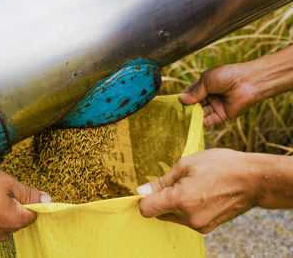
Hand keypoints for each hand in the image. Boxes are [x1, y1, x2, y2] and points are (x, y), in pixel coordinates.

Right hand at [0, 168, 50, 242]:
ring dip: (1, 212)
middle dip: (15, 206)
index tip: (20, 192)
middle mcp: (2, 233)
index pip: (33, 214)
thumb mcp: (9, 183)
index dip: (30, 201)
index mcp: (14, 221)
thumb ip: (29, 194)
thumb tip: (47, 199)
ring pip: (4, 223)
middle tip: (1, 191)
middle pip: (18, 220)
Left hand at [137, 149, 259, 233]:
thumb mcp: (186, 165)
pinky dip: (186, 209)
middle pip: (158, 213)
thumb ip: (161, 181)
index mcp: (180, 199)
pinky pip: (185, 220)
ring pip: (171, 216)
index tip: (150, 189)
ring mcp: (198, 225)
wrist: (253, 180)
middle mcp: (188, 217)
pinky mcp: (206, 229)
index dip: (144, 198)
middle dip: (161, 199)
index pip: (146, 209)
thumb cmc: (220, 166)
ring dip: (174, 204)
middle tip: (178, 182)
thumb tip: (141, 191)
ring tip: (193, 187)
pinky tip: (201, 195)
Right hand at [179, 63, 257, 125]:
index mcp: (206, 85)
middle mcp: (210, 96)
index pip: (191, 92)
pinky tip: (191, 122)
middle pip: (195, 104)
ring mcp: (216, 106)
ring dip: (192, 115)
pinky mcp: (221, 116)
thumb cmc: (227, 76)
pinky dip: (200, 122)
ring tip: (182, 117)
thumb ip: (194, 92)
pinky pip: (208, 120)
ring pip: (200, 113)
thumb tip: (181, 100)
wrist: (248, 82)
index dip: (183, 97)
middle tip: (176, 112)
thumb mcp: (206, 80)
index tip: (175, 102)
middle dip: (186, 107)